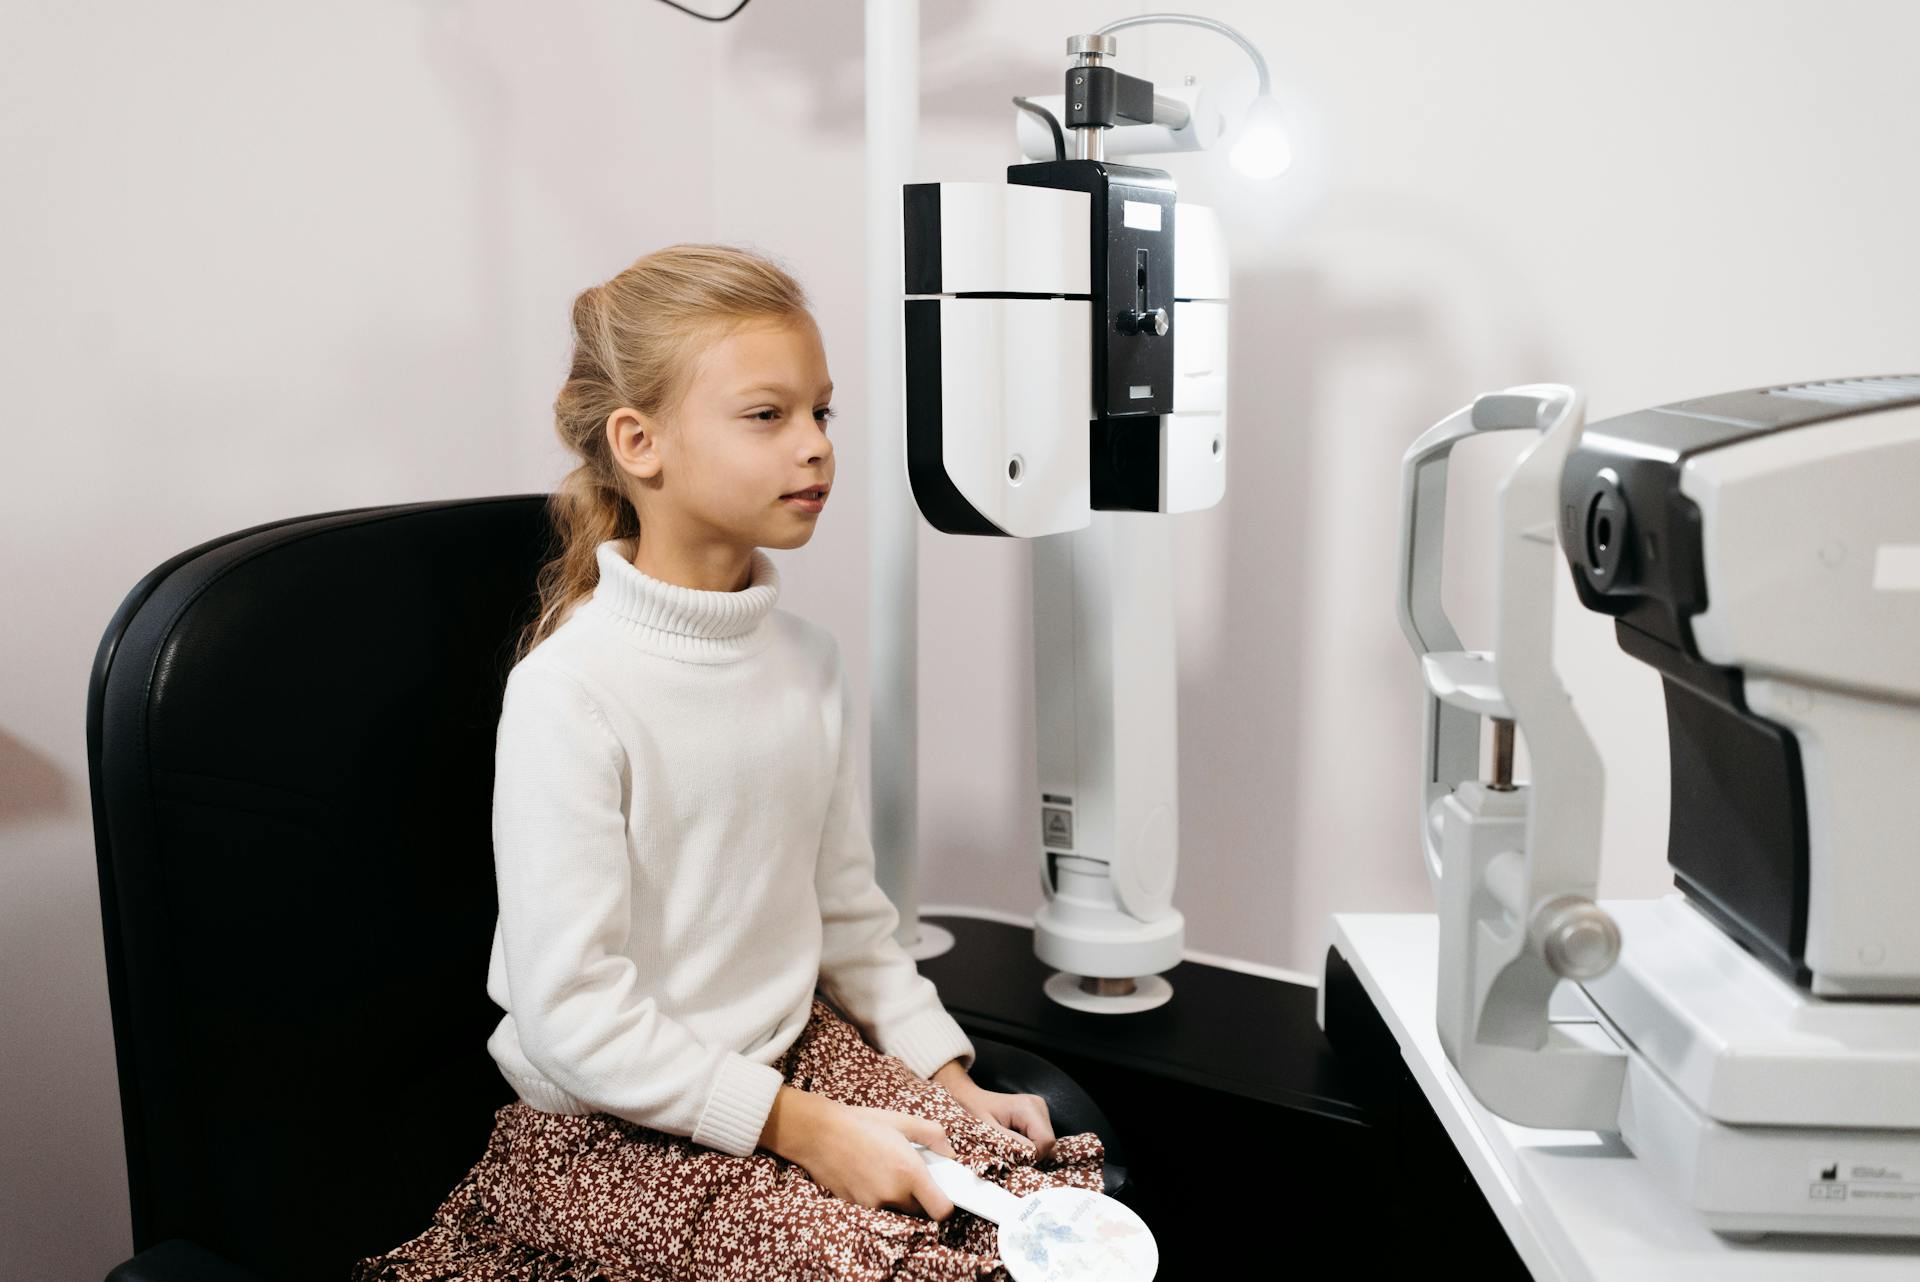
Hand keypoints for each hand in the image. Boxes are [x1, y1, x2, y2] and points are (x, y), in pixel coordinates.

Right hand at [787, 1096, 961, 1219]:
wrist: (818, 1132)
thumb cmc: (861, 1123)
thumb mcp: (902, 1121)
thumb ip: (933, 1136)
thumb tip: (949, 1152)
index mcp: (909, 1173)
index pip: (941, 1210)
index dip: (946, 1205)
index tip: (942, 1193)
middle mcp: (892, 1194)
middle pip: (920, 1213)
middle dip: (920, 1198)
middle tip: (910, 1174)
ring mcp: (872, 1205)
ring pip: (898, 1212)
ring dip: (898, 1199)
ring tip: (886, 1172)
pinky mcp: (856, 1208)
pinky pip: (877, 1210)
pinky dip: (878, 1199)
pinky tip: (869, 1177)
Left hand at [933, 1064, 1055, 1163]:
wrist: (968, 1099)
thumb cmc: (972, 1112)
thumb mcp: (987, 1132)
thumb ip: (1010, 1144)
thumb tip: (1032, 1156)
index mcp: (1028, 1107)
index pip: (1046, 1141)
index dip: (1032, 1156)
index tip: (1012, 1158)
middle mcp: (1038, 1105)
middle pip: (1049, 1143)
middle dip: (1031, 1154)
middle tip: (1008, 1152)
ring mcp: (1040, 1109)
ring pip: (1046, 1143)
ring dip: (1030, 1151)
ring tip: (1009, 1145)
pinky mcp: (1037, 1116)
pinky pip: (1041, 1139)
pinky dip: (1029, 1146)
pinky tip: (1014, 1141)